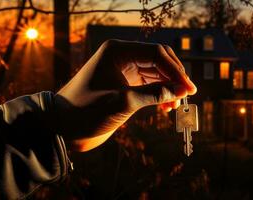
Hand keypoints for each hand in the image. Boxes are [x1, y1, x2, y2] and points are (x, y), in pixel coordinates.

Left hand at [55, 39, 196, 151]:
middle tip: (188, 94)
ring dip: (168, 87)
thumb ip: (154, 94)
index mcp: (118, 51)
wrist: (63, 127)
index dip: (175, 71)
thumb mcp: (123, 102)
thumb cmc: (87, 111)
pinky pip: (149, 84)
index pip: (156, 54)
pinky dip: (160, 94)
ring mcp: (124, 70)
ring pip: (156, 73)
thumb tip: (182, 90)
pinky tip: (166, 106)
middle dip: (174, 77)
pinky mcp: (125, 84)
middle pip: (159, 61)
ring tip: (175, 105)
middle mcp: (123, 57)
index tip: (189, 88)